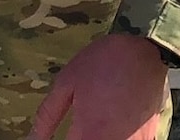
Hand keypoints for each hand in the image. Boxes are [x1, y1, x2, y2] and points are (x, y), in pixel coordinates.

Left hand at [29, 32, 167, 139]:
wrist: (147, 48)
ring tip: (95, 125)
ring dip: (98, 139)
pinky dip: (120, 138)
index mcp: (88, 134)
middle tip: (75, 130)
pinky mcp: (147, 139)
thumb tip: (32, 139)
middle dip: (79, 139)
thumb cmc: (105, 61)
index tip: (58, 136)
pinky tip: (114, 127)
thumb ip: (47, 116)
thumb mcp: (67, 82)